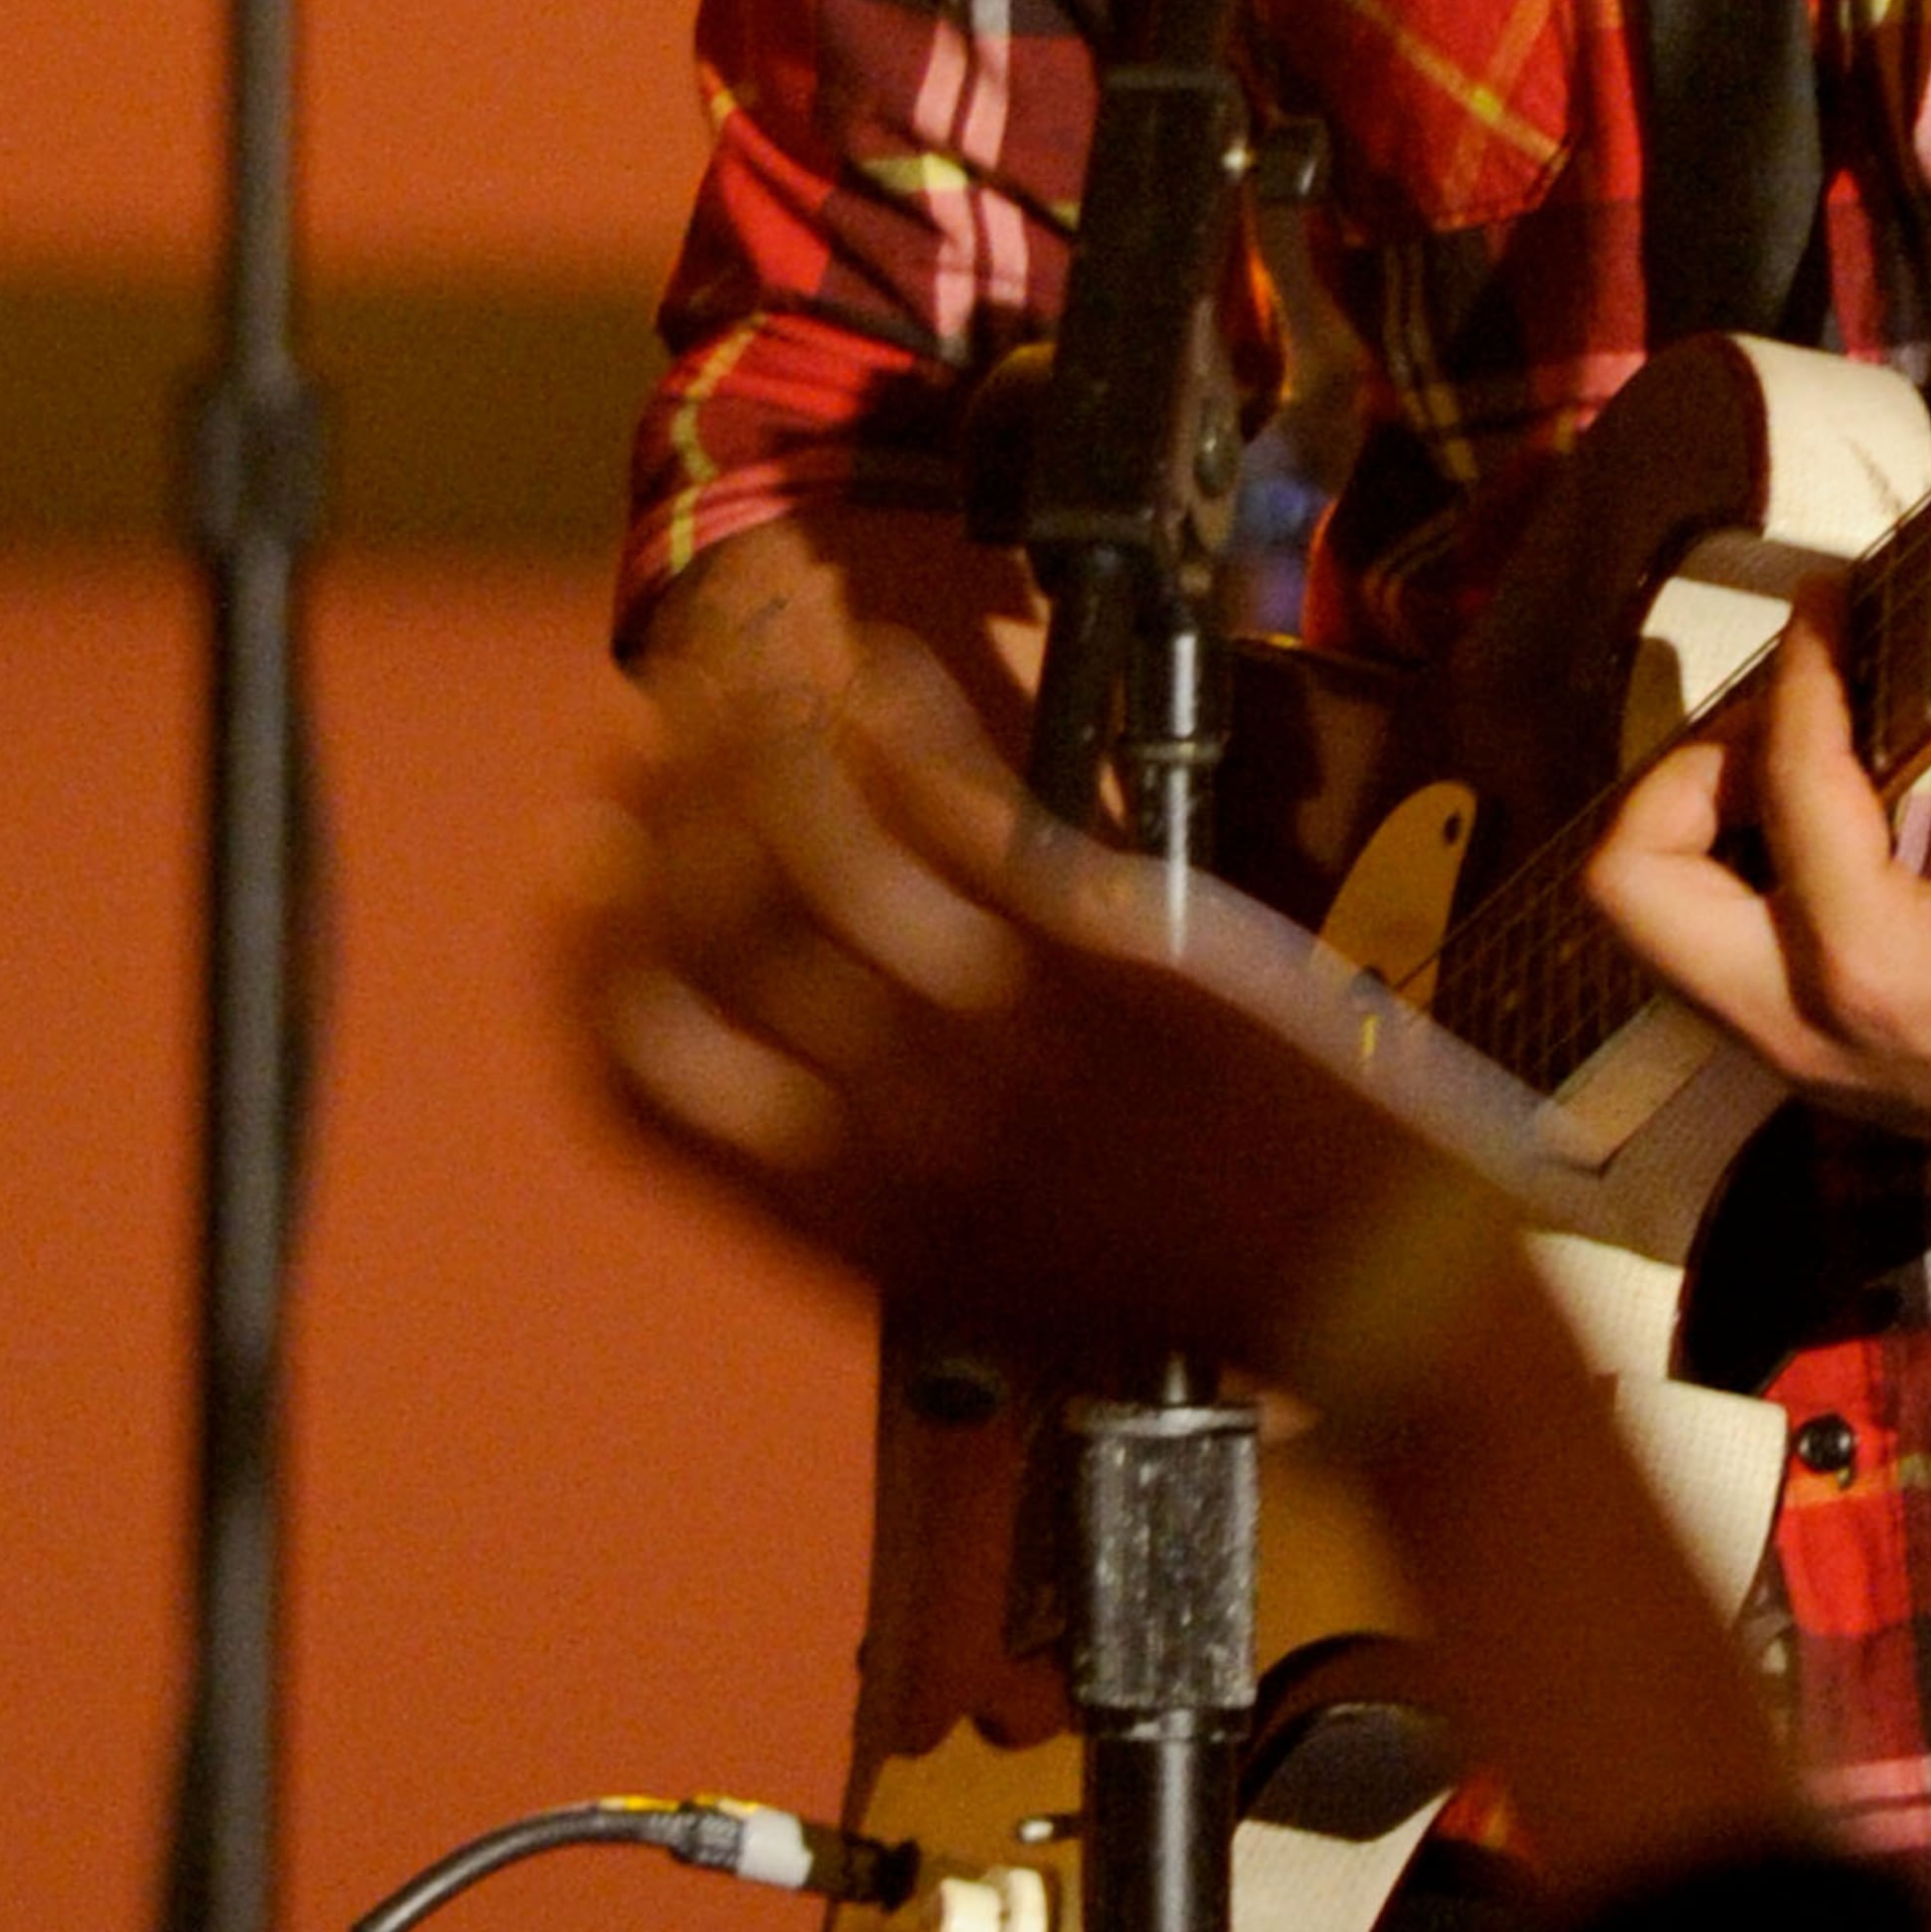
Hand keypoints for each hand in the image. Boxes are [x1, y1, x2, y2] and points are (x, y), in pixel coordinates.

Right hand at [578, 645, 1808, 1905]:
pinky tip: (873, 667)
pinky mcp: (1099, 947)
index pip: (638, 1083)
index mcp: (841, 1226)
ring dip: (756, 728)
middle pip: (708, 930)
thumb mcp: (977, 1269)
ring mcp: (995, 1030)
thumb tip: (782, 1065)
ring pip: (814, 844)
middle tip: (636, 708)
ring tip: (747, 654)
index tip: (566, 857)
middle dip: (652, 799)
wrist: (1365, 1277)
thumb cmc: (1175, 1264)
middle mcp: (892, 1128)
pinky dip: (892, 720)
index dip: (583, 955)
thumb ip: (869, 1174)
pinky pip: (955, 807)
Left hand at [1585, 608, 1930, 1158]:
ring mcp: (1799, 1061)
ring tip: (1794, 759)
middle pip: (1634, 885)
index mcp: (1882, 965)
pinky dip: (1731, 875)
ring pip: (1654, 928)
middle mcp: (1810, 1028)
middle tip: (1779, 718)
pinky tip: (1815, 820)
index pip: (1787, 783)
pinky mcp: (1808, 1063)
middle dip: (1685, 775)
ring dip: (1697, 827)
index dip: (1802, 667)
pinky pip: (1708, 957)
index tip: (1828, 598)